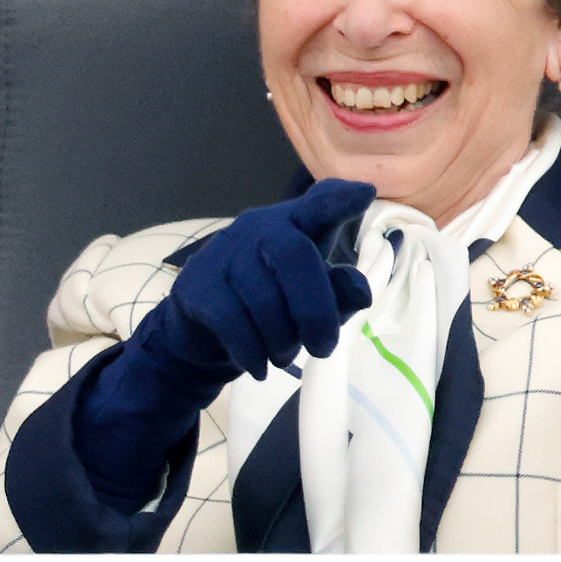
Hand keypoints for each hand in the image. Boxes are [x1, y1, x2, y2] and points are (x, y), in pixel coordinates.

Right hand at [130, 178, 377, 391]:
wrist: (202, 332)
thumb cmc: (270, 308)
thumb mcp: (312, 301)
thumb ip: (338, 294)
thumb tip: (361, 291)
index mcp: (293, 225)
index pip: (319, 203)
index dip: (339, 199)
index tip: (363, 195)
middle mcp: (257, 228)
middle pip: (294, 255)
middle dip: (315, 309)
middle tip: (323, 348)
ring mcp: (223, 252)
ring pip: (263, 297)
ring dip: (281, 339)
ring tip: (284, 357)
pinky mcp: (197, 284)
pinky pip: (231, 321)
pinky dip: (252, 352)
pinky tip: (258, 367)